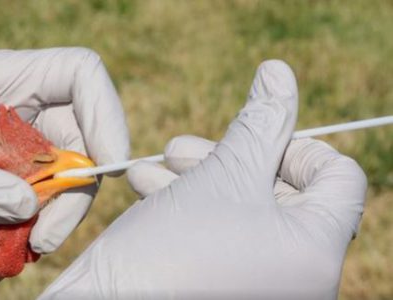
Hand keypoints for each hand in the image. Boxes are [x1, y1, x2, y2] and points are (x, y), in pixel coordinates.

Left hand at [0, 48, 127, 247]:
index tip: (105, 166)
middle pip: (78, 140)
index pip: (79, 76)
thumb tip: (28, 205)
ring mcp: (7, 150)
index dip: (105, 113)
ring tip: (14, 252)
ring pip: (58, 182)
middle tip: (44, 237)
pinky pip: (30, 208)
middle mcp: (13, 112)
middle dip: (73, 191)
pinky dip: (22, 233)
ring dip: (47, 221)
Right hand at [40, 60, 365, 298]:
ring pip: (246, 209)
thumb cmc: (169, 249)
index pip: (339, 178)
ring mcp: (262, 283)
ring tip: (156, 164)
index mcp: (316, 251)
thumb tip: (279, 73)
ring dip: (200, 175)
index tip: (251, 136)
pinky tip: (148, 186)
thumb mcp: (223, 172)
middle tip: (182, 149)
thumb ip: (262, 121)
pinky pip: (224, 234)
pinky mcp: (227, 283)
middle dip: (229, 157)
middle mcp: (299, 275)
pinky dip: (191, 205)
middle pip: (285, 191)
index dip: (297, 143)